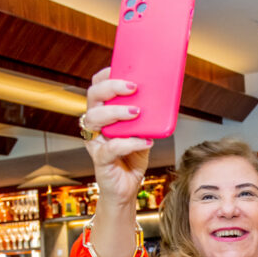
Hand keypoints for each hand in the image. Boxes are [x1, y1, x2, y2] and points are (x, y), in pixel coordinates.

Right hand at [81, 68, 150, 208]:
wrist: (126, 189)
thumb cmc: (132, 158)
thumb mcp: (142, 132)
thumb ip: (147, 118)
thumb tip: (163, 98)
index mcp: (103, 114)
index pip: (97, 87)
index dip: (105, 76)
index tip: (118, 67)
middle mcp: (95, 125)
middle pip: (93, 97)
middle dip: (111, 88)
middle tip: (133, 87)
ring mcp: (95, 142)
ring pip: (95, 119)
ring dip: (116, 112)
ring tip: (137, 112)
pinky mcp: (100, 160)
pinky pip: (111, 147)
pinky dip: (130, 143)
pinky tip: (146, 141)